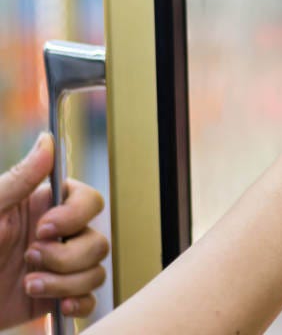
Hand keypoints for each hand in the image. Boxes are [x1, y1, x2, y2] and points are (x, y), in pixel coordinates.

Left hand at [0, 133, 108, 328]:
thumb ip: (21, 178)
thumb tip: (47, 139)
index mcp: (43, 210)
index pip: (89, 201)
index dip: (75, 216)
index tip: (44, 229)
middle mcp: (57, 237)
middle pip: (98, 240)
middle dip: (67, 257)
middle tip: (29, 259)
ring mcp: (59, 268)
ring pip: (96, 270)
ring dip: (65, 282)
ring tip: (29, 285)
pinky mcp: (57, 297)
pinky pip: (90, 299)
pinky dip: (79, 302)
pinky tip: (57, 304)